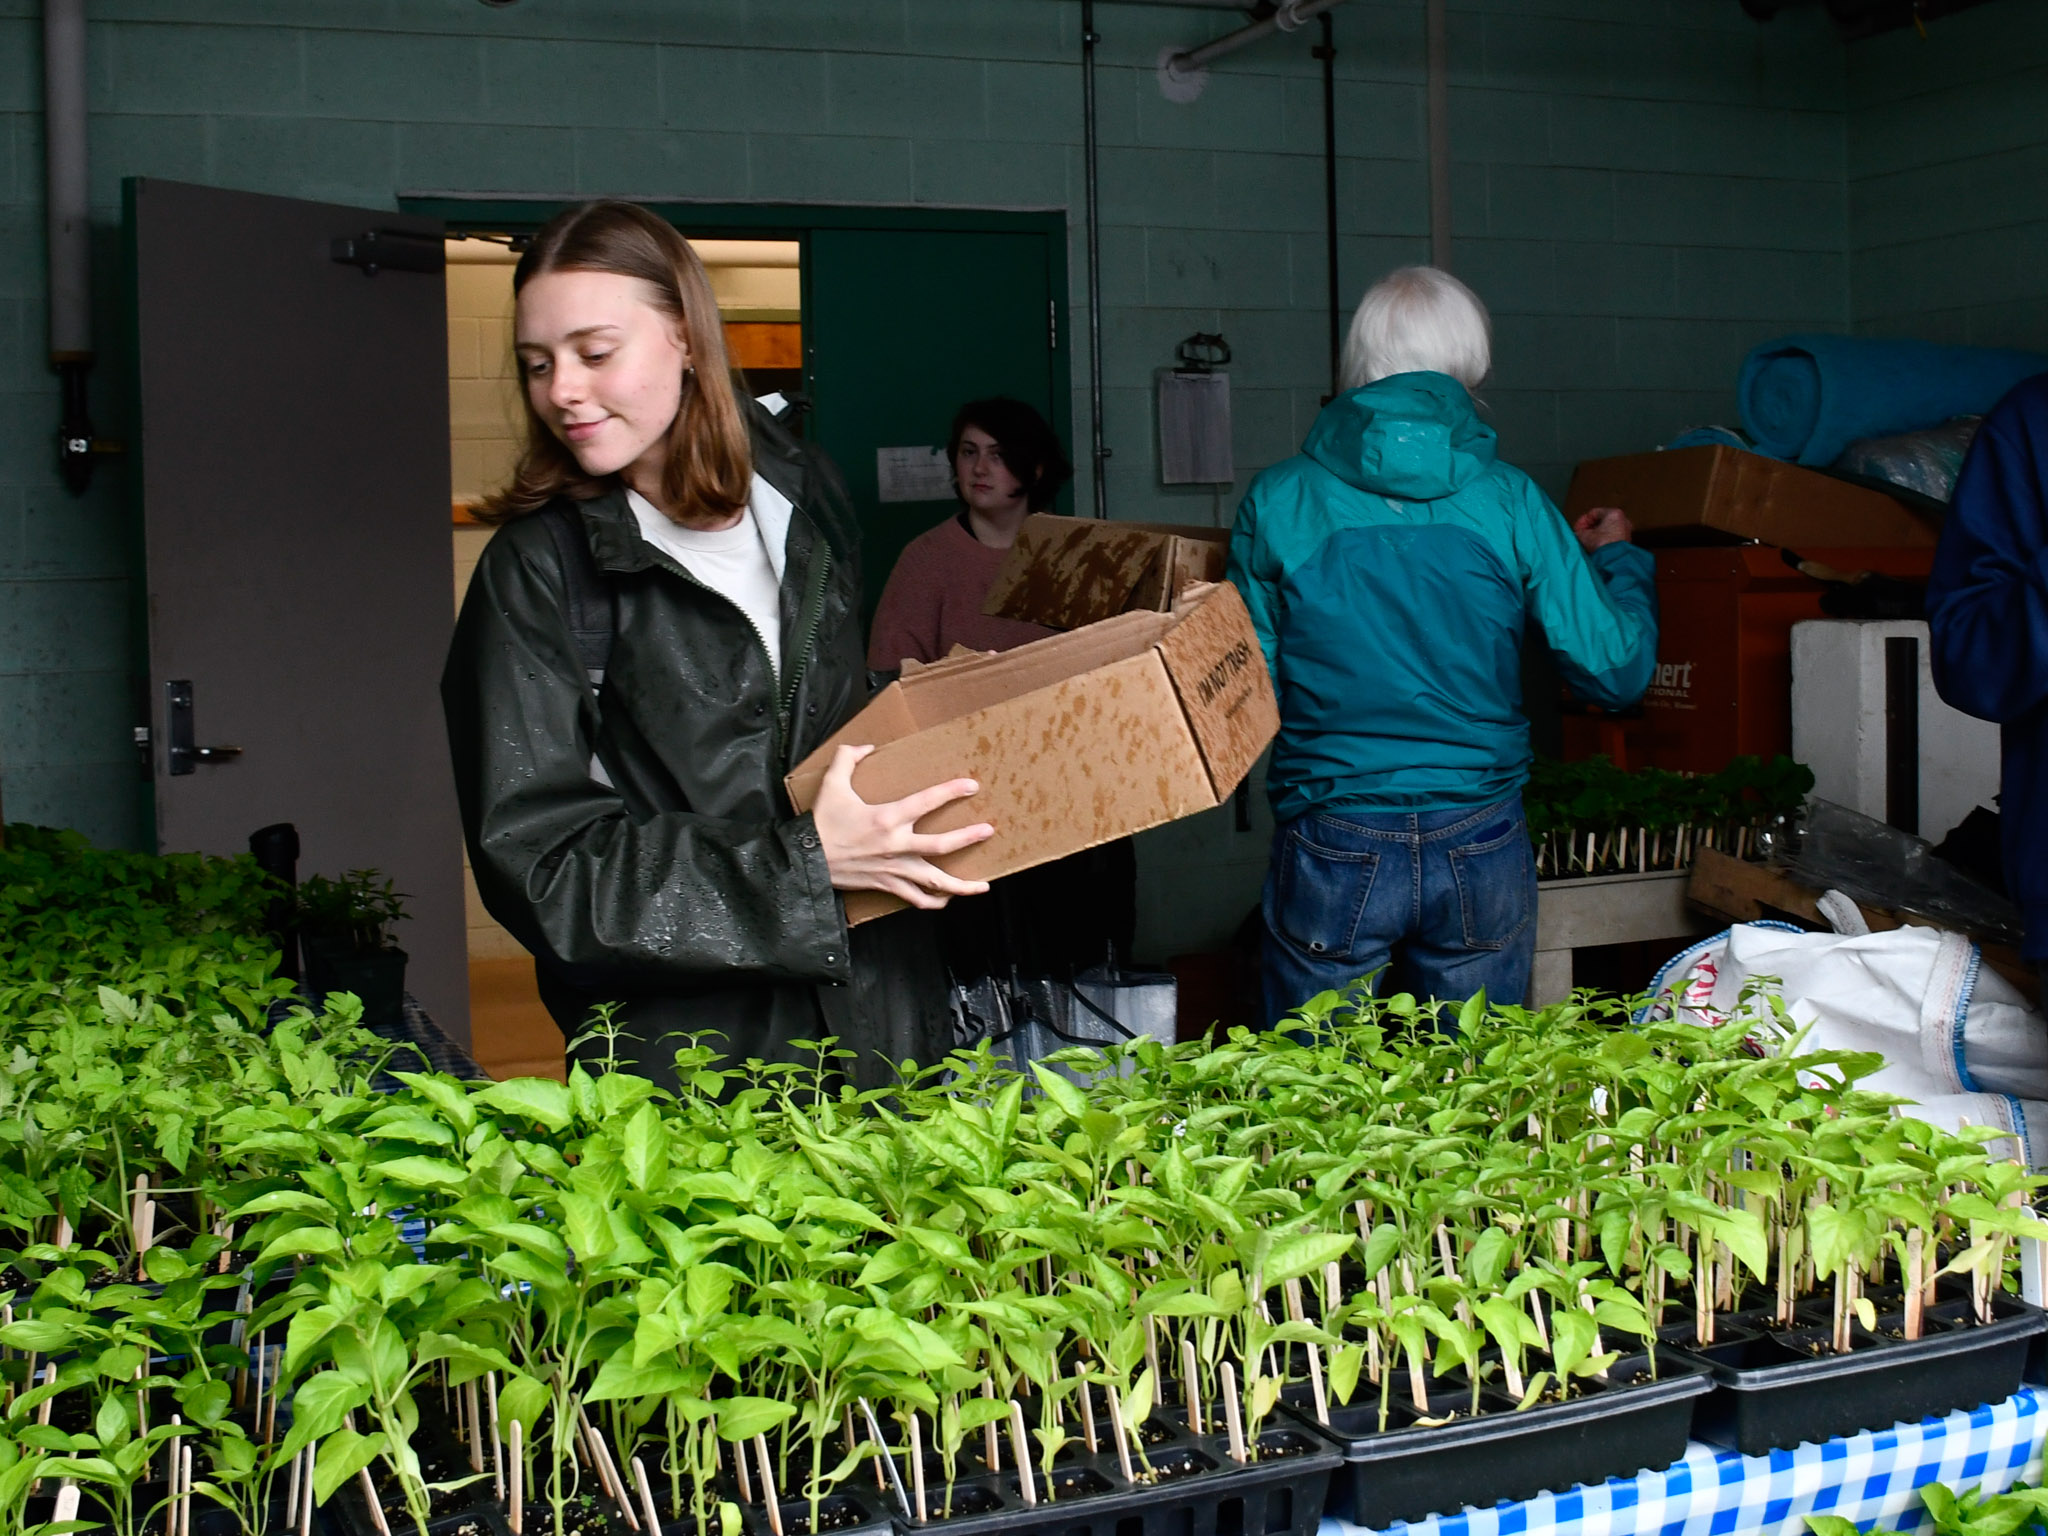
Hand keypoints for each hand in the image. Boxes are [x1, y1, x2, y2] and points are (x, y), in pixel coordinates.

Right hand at [812, 744, 994, 908]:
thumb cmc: (820, 824)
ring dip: (961, 886)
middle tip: (988, 831)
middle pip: (940, 845)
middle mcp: (895, 845)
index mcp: (886, 818)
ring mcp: (893, 869)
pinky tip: (947, 899)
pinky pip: (915, 899)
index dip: (951, 791)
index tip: (971, 785)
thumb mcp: (831, 785)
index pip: (926, 801)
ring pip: (934, 881)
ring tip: (982, 886)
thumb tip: (866, 746)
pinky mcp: (887, 885)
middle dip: (968, 838)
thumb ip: (847, 758)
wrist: (806, 860)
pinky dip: (933, 902)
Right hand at [1573, 506, 1632, 551]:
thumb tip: (1577, 534)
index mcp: (1614, 513)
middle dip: (1590, 528)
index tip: (1577, 530)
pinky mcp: (1626, 542)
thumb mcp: (1583, 536)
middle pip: (1601, 521)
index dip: (1582, 521)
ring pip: (1607, 530)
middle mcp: (1623, 520)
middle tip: (1582, 535)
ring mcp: (1626, 531)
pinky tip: (1596, 548)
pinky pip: (1612, 538)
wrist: (1613, 560)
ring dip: (1596, 535)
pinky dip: (1604, 541)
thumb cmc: (1602, 545)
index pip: (1593, 513)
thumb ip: (1579, 532)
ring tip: (1588, 543)